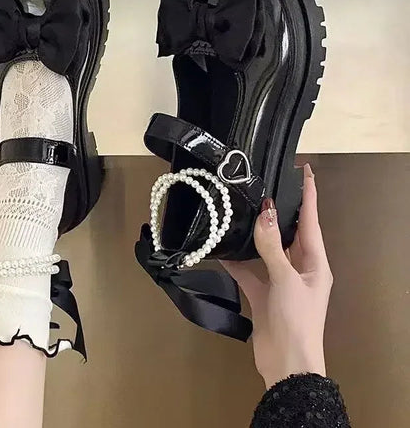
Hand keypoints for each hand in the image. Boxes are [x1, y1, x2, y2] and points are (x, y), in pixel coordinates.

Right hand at [221, 164, 332, 388]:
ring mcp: (280, 281)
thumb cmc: (296, 318)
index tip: (305, 171)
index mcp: (315, 262)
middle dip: (278, 212)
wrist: (286, 363)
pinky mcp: (263, 293)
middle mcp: (299, 268)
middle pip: (288, 233)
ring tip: (240, 211)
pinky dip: (236, 262)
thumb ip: (272, 246)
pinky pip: (249, 271)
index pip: (311, 221)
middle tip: (264, 186)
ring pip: (266, 251)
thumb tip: (264, 212)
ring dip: (254, 236)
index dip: (309, 195)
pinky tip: (220, 250)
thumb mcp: (286, 279)